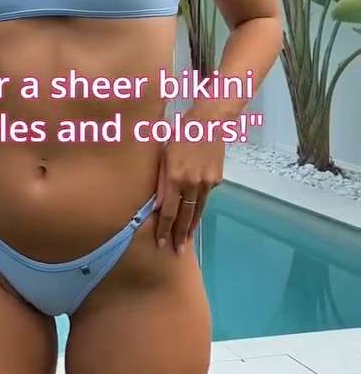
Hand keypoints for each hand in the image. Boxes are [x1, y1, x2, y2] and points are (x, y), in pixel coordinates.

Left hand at [153, 134, 223, 252]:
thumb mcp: (163, 155)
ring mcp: (207, 182)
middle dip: (180, 235)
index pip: (168, 211)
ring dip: (191, 226)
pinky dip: (199, 205)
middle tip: (177, 251)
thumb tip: (157, 206)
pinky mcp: (217, 179)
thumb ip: (160, 182)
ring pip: (198, 209)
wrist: (209, 121)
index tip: (161, 242)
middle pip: (185, 215)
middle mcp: (192, 183)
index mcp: (175, 176)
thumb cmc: (179, 134)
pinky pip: (205, 196)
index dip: (164, 228)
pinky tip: (195, 214)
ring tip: (186, 239)